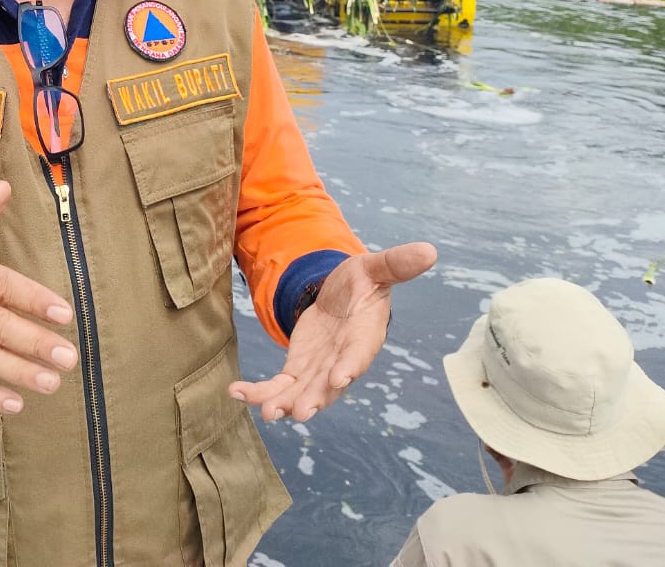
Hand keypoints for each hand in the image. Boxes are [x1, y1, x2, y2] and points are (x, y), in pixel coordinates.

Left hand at [228, 241, 436, 421]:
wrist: (342, 297)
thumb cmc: (362, 283)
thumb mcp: (374, 268)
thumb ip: (396, 264)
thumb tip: (429, 251)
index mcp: (363, 338)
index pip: (358, 355)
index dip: (349, 366)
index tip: (339, 378)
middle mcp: (342, 362)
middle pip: (328, 386)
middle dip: (314, 399)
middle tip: (299, 413)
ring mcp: (319, 370)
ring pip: (301, 393)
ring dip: (284, 403)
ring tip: (267, 412)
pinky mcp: (298, 369)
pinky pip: (278, 386)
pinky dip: (259, 392)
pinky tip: (236, 392)